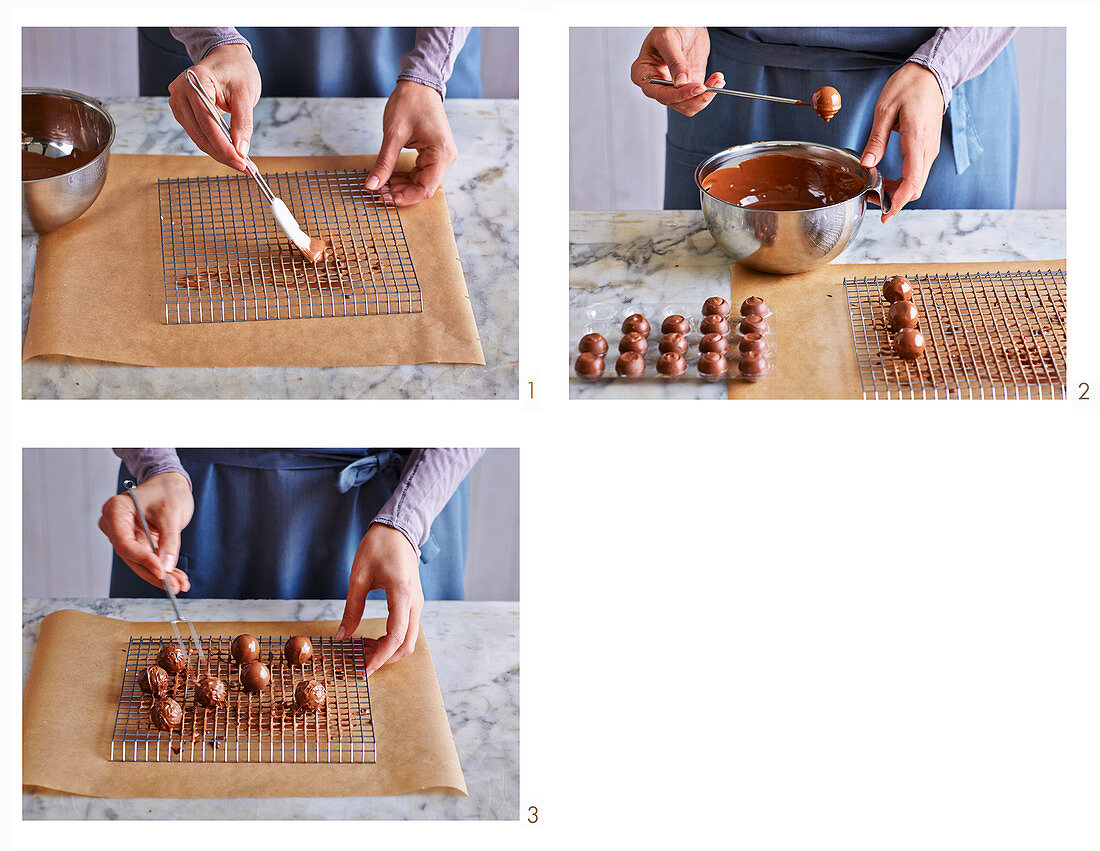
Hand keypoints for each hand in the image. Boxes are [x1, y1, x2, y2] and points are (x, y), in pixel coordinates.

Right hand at [98, 473, 194, 593]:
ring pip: (140, 562)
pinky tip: (178, 580)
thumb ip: (169, 541)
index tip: (162, 571)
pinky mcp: (136, 542)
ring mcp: (124, 535)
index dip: (142, 559)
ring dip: (161, 576)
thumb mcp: (171, 514)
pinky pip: (147, 559)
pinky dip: (163, 569)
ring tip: (180, 585)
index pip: (124, 543)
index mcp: (116, 511)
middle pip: (131, 557)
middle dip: (154, 573)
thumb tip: (165, 567)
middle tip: (174, 586)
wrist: (171, 484)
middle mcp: (115, 525)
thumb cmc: (168, 491)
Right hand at [167, 44, 260, 171]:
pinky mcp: (183, 112)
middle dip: (224, 154)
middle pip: (200, 133)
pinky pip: (198, 134)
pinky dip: (214, 146)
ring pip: (198, 138)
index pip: (207, 121)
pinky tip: (230, 154)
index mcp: (195, 81)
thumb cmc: (237, 70)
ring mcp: (178, 102)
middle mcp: (180, 92)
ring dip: (219, 154)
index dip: (224, 146)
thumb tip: (241, 151)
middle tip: (246, 169)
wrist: (227, 58)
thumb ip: (243, 123)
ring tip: (242, 164)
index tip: (242, 163)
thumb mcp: (246, 94)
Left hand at [335, 524, 423, 674]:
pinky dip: (392, 639)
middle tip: (361, 663)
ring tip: (364, 650)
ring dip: (389, 650)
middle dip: (386, 659)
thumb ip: (352, 609)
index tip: (364, 669)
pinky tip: (372, 638)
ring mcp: (417, 602)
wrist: (397, 530)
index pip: (396, 636)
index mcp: (402, 594)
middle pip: (407, 644)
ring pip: (409, 638)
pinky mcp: (414, 601)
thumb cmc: (378, 547)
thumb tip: (342, 637)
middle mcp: (415, 602)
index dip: (381, 657)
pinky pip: (407, 628)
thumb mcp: (358, 577)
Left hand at [366, 81, 457, 205]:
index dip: (405, 198)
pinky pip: (420, 172)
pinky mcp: (434, 153)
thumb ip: (384, 163)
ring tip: (381, 185)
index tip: (384, 199)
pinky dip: (404, 177)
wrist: (419, 83)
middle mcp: (446, 157)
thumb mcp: (393, 134)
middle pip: (423, 187)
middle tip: (377, 192)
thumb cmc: (410, 101)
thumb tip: (372, 186)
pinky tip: (389, 177)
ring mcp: (441, 156)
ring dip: (401, 186)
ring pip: (421, 182)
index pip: (425, 188)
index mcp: (441, 153)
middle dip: (401, 192)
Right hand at [630, 27, 721, 116]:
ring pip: (688, 104)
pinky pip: (698, 97)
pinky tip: (717, 80)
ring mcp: (672, 87)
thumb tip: (681, 82)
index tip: (696, 88)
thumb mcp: (668, 40)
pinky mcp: (687, 85)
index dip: (679, 95)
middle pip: (675, 102)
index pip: (660, 94)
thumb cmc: (669, 26)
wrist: (685, 22)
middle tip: (711, 86)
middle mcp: (656, 84)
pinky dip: (710, 92)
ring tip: (717, 82)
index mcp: (643, 74)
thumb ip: (675, 62)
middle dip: (695, 97)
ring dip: (704, 97)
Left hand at [860, 62, 945, 221]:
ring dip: (898, 191)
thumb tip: (867, 165)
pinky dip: (903, 181)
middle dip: (895, 199)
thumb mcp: (885, 110)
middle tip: (871, 200)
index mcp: (917, 140)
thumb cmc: (908, 85)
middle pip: (915, 187)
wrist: (932, 72)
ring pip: (917, 181)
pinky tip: (886, 180)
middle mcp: (928, 148)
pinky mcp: (928, 146)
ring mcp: (930, 148)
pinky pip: (917, 171)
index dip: (898, 202)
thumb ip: (876, 140)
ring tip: (875, 190)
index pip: (912, 181)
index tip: (885, 214)